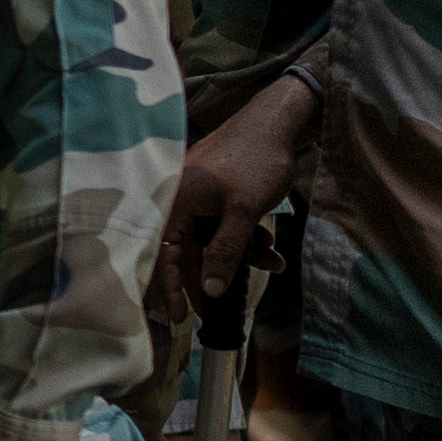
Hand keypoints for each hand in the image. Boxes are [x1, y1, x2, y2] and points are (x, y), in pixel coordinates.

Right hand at [162, 84, 315, 318]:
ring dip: (240, 256)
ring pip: (212, 240)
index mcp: (175, 202)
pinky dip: (246, 239)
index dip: (170, 288)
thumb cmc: (255, 161)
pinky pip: (224, 226)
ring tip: (271, 264)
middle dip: (213, 276)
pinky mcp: (216, 195)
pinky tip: (271, 249)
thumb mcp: (243, 212)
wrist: (277, 122)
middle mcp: (180, 200)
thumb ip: (225, 252)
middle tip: (221, 308)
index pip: (164, 254)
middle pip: (188, 250)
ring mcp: (199, 197)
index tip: (179, 318)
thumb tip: (210, 290)